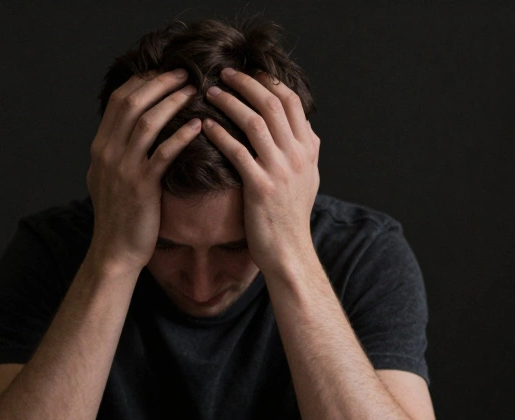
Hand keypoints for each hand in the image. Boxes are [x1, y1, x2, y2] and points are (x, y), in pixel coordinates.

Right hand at [86, 69, 202, 271]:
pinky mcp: (141, 186)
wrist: (115, 249)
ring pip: (146, 122)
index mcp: (100, 145)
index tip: (165, 70)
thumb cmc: (121, 214)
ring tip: (194, 91)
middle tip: (185, 72)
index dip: (143, 81)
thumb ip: (118, 151)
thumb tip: (132, 129)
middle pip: (132, 102)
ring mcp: (123, 168)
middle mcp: (107, 151)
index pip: (119, 99)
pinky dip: (181, 136)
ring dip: (172, 102)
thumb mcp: (109, 177)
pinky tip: (199, 125)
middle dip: (159, 83)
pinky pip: (162, 153)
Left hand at [201, 67, 320, 272]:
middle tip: (224, 73)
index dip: (269, 81)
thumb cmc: (292, 216)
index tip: (249, 72)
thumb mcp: (308, 178)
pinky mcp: (261, 186)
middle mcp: (298, 155)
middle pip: (272, 104)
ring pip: (254, 121)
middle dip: (246, 83)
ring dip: (229, 102)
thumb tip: (302, 124)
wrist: (289, 251)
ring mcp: (281, 170)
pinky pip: (237, 150)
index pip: (292, 101)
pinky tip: (205, 125)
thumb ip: (305, 149)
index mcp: (309, 149)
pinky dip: (219, 133)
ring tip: (209, 92)